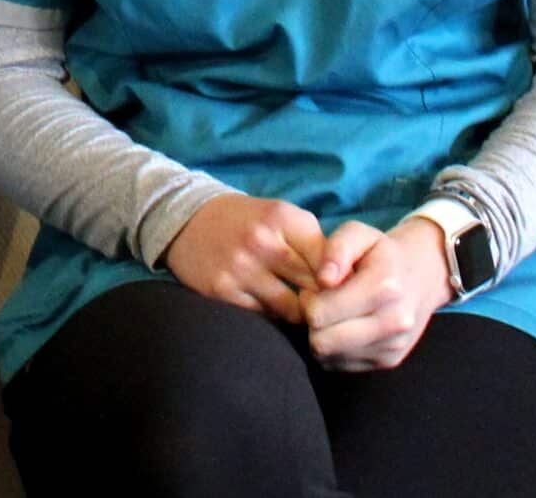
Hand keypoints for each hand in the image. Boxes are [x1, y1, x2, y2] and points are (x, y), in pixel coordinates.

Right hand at [163, 193, 327, 319]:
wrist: (188, 220)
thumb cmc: (248, 221)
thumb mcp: (282, 216)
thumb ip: (314, 243)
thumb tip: (347, 284)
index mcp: (282, 218)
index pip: (328, 261)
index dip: (339, 281)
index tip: (340, 289)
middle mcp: (261, 242)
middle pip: (312, 287)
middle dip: (322, 300)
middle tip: (326, 306)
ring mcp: (239, 269)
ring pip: (291, 310)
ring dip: (299, 313)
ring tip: (300, 310)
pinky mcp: (222, 291)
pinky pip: (263, 318)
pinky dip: (272, 317)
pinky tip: (270, 307)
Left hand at [302, 217, 452, 370]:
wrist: (421, 276)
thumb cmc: (381, 253)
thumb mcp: (359, 233)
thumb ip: (337, 249)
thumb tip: (324, 279)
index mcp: (383, 287)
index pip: (319, 313)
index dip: (307, 299)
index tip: (315, 288)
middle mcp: (393, 321)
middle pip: (322, 342)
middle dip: (312, 322)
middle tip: (320, 303)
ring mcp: (392, 346)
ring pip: (330, 357)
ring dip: (323, 337)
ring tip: (333, 314)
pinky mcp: (389, 361)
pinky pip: (343, 365)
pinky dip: (336, 349)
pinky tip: (345, 327)